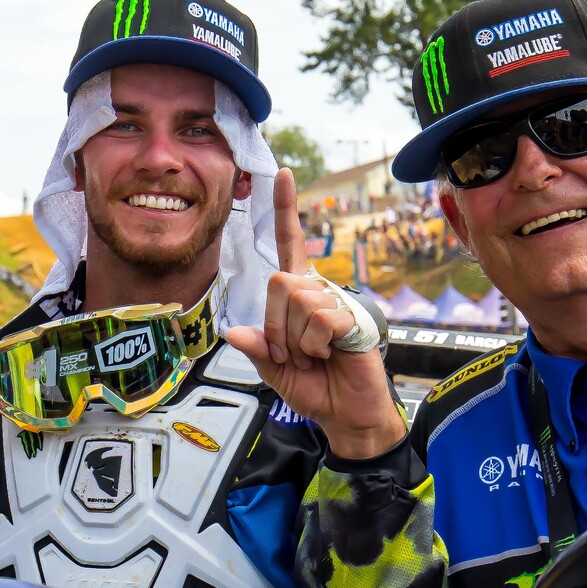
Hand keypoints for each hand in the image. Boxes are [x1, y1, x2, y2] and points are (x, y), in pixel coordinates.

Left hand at [225, 169, 404, 459]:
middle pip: (278, 283)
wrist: (344, 414)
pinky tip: (331, 353)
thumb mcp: (273, 369)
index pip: (290, 245)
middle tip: (293, 352)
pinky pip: (320, 320)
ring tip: (315, 355)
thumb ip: (255, 349)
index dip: (286, 209)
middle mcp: (317, 291)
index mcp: (297, 295)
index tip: (282, 173)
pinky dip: (316, 345)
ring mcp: (336, 303)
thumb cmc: (313, 387)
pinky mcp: (353, 318)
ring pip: (298, 302)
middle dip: (275, 327)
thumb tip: (233, 331)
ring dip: (297, 340)